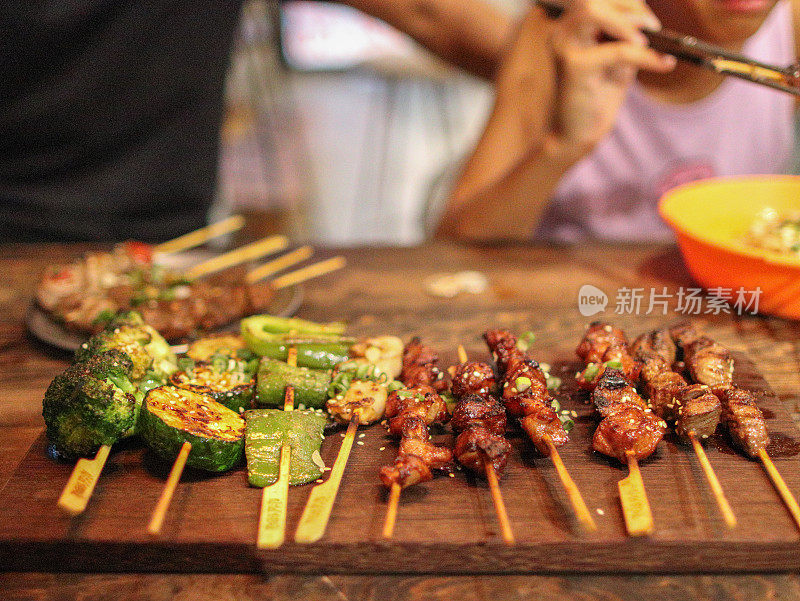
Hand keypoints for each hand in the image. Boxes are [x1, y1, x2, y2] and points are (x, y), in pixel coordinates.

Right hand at [549, 0, 675, 156]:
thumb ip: (628, 34)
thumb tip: (648, 19)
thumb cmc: (599, 93)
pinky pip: (616, 50)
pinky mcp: (573, 67)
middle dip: (630, 7)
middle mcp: (562, 31)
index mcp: (572, 25)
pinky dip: (644, 56)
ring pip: (593, 11)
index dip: (629, 2)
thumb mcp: (619, 56)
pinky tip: (663, 64)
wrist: (580, 131)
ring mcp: (564, 46)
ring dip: (627, 21)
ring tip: (648, 41)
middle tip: (654, 29)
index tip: (650, 21)